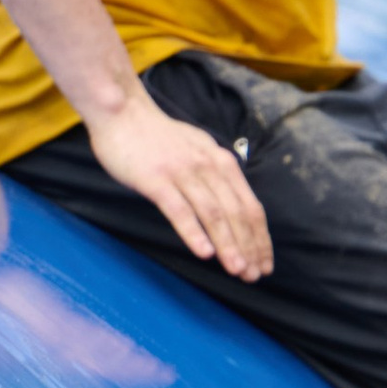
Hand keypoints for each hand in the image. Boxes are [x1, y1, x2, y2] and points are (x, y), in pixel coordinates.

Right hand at [87, 92, 272, 277]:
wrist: (122, 112)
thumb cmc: (157, 137)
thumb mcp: (198, 151)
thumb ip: (215, 176)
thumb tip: (231, 207)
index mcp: (222, 162)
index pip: (250, 206)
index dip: (260, 238)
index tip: (264, 263)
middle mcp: (208, 167)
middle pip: (236, 213)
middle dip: (249, 247)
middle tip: (255, 276)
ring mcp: (183, 173)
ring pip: (213, 214)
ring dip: (228, 244)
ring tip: (238, 270)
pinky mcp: (156, 180)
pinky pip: (179, 210)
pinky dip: (194, 233)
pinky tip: (204, 254)